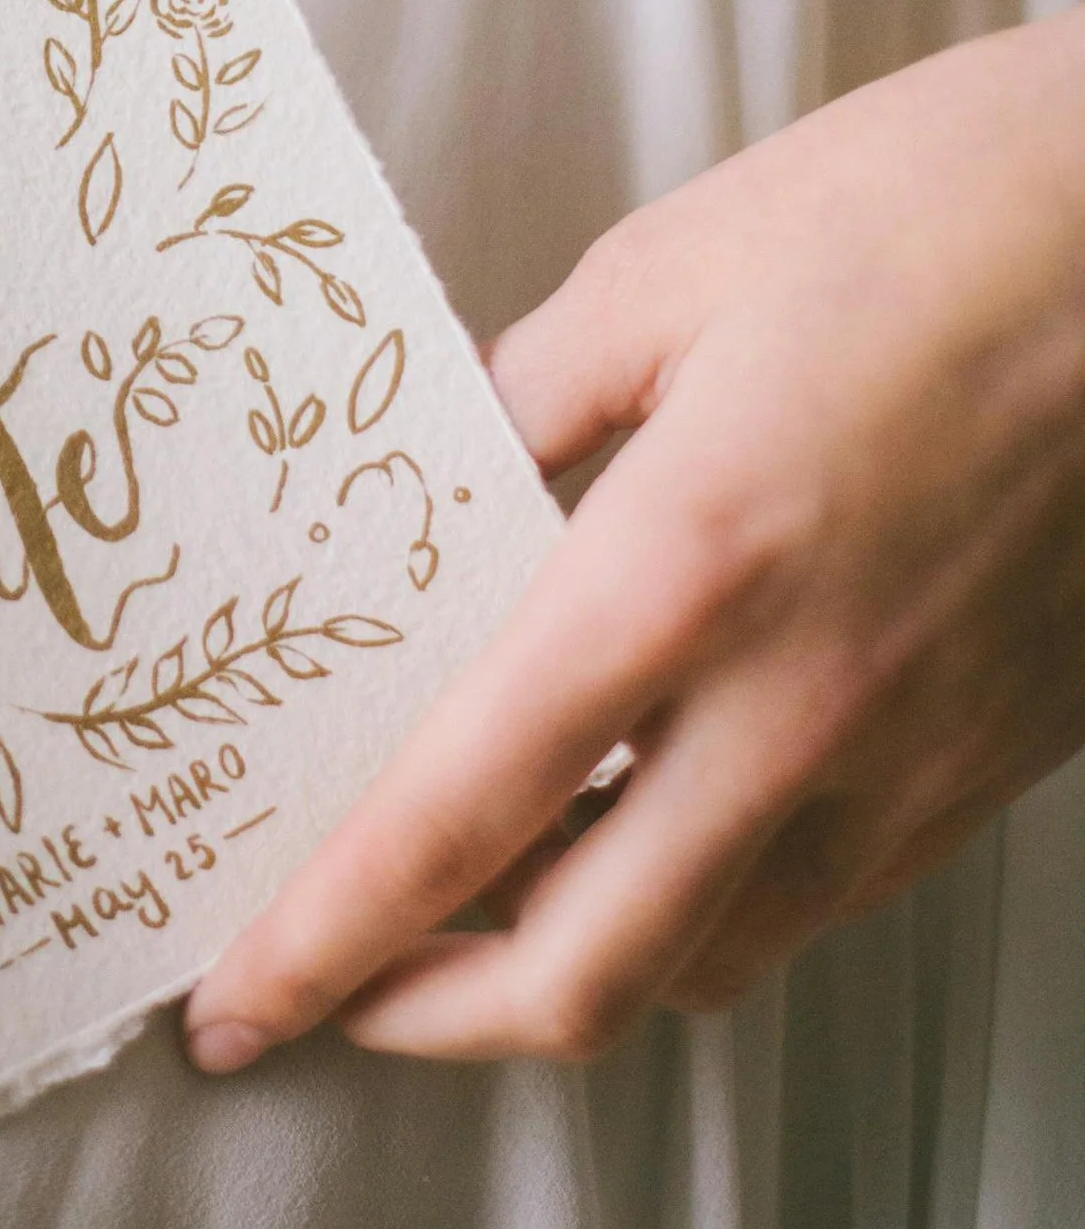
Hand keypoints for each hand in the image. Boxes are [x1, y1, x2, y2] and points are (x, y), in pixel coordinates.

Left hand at [185, 12, 1084, 1072]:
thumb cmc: (948, 205)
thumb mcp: (671, 266)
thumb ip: (519, 402)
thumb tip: (419, 484)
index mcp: (688, 564)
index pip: (461, 815)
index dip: (327, 938)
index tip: (232, 997)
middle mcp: (804, 703)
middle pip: (586, 974)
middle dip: (425, 1023)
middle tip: (324, 1001)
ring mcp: (916, 754)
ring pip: (710, 964)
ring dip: (569, 973)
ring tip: (469, 916)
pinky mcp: (996, 760)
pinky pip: (820, 903)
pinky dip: (704, 916)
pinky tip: (647, 839)